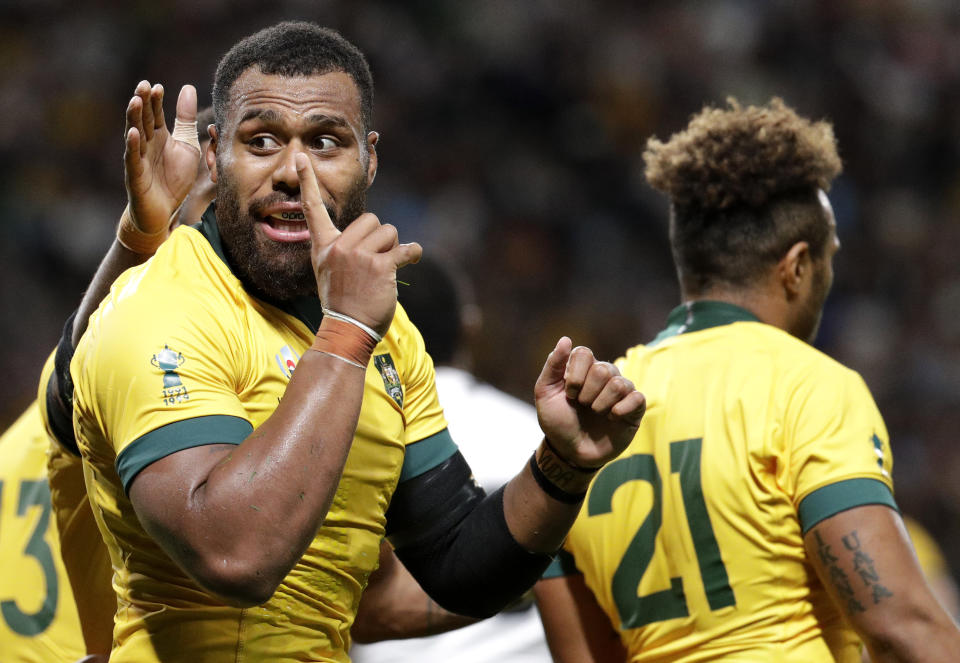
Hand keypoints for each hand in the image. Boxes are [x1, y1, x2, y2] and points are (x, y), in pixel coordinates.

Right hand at [124, 81, 200, 235]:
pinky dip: (132, 146)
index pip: (155, 114)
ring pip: (134, 135)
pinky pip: (133, 159)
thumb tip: (188, 87)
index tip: (158, 86)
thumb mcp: (186, 145)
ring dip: (134, 118)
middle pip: (142, 119)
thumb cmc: (174, 178)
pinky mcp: (135, 175)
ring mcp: (138, 158)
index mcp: (157, 136)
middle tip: (143, 85)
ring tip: (135, 101)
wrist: (164, 211)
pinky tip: (133, 133)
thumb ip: (186, 119)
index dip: (156, 101)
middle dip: (143, 103)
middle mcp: (145, 144)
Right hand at [296, 153, 421, 336]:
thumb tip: (370, 235)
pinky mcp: (379, 266)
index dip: (307, 181)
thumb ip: (342, 249)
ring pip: (390, 232)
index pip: (312, 208)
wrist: (347, 329)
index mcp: (324, 246)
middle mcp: (339, 247)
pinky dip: (412, 253)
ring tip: (385, 270)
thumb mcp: (330, 271)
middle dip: (381, 238)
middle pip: (371, 220)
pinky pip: (405, 249)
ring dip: (394, 248)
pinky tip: (411, 259)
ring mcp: (358, 255)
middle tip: (375, 261)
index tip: (300, 157)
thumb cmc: (343, 301)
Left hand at [534, 338, 645, 467]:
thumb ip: (553, 366)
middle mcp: (604, 375)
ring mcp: (621, 391)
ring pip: (619, 383)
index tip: (568, 394)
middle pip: (603, 369)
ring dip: (602, 404)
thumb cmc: (557, 421)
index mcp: (583, 368)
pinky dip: (621, 410)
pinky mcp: (634, 408)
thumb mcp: (545, 393)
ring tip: (596, 413)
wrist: (569, 452)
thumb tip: (566, 339)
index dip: (574, 376)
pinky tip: (612, 419)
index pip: (584, 353)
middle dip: (587, 393)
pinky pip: (637, 397)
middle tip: (582, 406)